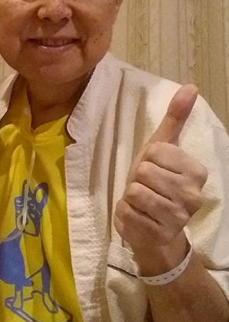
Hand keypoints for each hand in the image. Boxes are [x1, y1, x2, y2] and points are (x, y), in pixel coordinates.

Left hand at [114, 85, 207, 271]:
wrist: (155, 228)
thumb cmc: (156, 183)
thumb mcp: (161, 148)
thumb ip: (175, 118)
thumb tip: (190, 86)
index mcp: (196, 171)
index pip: (155, 151)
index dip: (147, 159)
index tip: (154, 170)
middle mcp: (194, 195)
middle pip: (144, 171)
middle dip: (137, 178)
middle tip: (147, 188)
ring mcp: (178, 218)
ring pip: (135, 191)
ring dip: (131, 196)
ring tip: (142, 203)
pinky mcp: (158, 234)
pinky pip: (127, 212)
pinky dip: (125, 213)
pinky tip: (139, 217)